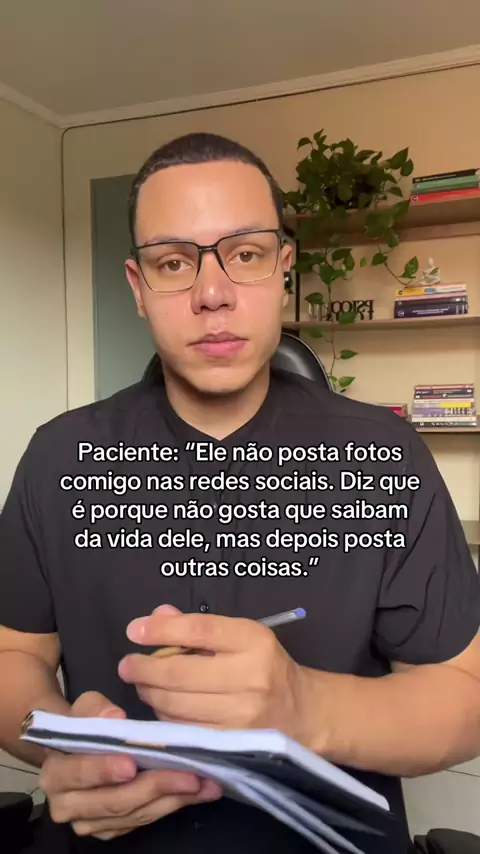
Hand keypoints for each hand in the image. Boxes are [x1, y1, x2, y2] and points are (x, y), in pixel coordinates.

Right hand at [39, 690, 221, 840]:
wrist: (76, 751)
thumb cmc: (84, 724)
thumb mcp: (84, 707)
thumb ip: (95, 709)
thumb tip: (114, 717)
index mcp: (56, 774)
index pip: (79, 774)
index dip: (104, 770)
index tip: (132, 764)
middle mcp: (67, 806)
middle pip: (114, 802)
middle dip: (154, 787)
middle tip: (189, 776)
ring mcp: (90, 823)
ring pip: (134, 815)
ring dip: (173, 799)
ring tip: (204, 783)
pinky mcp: (111, 830)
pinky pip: (144, 821)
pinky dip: (172, 806)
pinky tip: (198, 793)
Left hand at [118, 605, 312, 743]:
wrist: (302, 712)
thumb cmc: (266, 665)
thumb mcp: (241, 636)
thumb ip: (199, 626)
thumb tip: (157, 616)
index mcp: (253, 641)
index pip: (198, 630)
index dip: (161, 630)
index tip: (134, 630)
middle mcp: (250, 677)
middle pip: (179, 673)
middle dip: (144, 668)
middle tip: (127, 665)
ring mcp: (241, 715)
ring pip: (176, 705)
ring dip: (150, 693)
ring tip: (143, 684)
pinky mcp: (231, 743)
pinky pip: (183, 729)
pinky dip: (165, 717)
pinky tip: (163, 706)